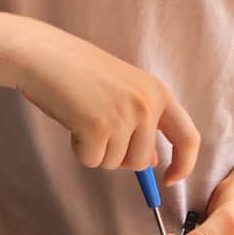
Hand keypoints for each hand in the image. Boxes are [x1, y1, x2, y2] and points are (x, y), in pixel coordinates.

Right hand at [15, 27, 198, 180]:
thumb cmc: (79, 72)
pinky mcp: (98, 127)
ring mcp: (124, 115)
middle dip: (118, 156)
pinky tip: (73, 123)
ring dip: (96, 150)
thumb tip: (151, 163)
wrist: (46, 55)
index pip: (188, 137)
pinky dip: (79, 150)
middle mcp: (146, 104)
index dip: (183, 164)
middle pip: (140, 161)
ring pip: (114, 163)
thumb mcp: (122, 93)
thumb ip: (142, 124)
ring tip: (83, 119)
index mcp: (158, 92)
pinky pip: (91, 161)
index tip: (170, 179)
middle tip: (98, 130)